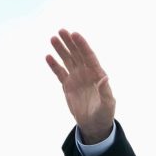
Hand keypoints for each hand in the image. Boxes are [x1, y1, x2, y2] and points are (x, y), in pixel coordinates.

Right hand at [46, 29, 115, 143]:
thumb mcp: (108, 104)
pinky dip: (54, 65)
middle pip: (77, 55)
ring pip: (68, 60)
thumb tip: (104, 77)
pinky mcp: (68, 86)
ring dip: (61, 50)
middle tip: (62, 31)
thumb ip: (106, 90)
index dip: (82, 45)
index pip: (89, 56)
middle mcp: (87, 74)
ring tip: (53, 38)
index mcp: (97, 75)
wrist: (94, 125)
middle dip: (70, 43)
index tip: (75, 34)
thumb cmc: (104, 114)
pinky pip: (60, 73)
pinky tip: (48, 56)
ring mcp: (77, 79)